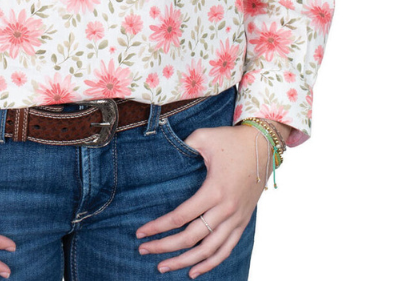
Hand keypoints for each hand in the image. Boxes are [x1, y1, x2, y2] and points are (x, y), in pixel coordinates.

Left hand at [135, 124, 268, 277]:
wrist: (264, 145)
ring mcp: (237, 219)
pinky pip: (226, 250)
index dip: (158, 227)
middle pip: (191, 238)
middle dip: (165, 247)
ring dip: (185, 262)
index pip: (181, 217)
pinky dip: (210, 264)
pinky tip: (193, 271)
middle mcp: (226, 210)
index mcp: (215, 190)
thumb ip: (183, 146)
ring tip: (163, 267)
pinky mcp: (243, 222)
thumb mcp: (204, 137)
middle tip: (144, 250)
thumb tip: (163, 151)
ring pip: (209, 251)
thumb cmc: (231, 140)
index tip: (140, 232)